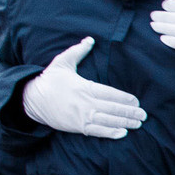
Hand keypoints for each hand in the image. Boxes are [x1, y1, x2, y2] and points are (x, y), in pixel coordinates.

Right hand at [21, 38, 145, 139]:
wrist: (32, 99)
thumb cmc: (49, 80)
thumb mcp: (63, 61)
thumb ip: (78, 51)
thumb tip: (90, 39)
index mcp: (85, 86)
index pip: (110, 93)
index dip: (125, 98)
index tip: (136, 101)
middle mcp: (86, 103)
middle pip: (113, 108)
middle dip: (130, 112)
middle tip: (143, 115)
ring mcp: (82, 116)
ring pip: (108, 120)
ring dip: (125, 123)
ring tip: (138, 124)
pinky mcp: (77, 127)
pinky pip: (97, 131)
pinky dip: (110, 133)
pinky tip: (122, 134)